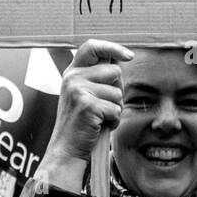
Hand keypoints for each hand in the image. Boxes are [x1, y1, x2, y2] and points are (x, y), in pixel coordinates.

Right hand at [34, 39, 133, 191]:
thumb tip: (120, 61)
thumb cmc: (82, 123)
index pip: (91, 47)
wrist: (66, 150)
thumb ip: (97, 77)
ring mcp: (77, 90)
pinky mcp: (86, 105)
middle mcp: (72, 77)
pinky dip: (113, 121)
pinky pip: (116, 109)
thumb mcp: (84, 94)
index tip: (129, 56)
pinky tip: (99, 126)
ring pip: (118, 92)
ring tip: (98, 118)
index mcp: (72, 72)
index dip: (112, 47)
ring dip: (114, 108)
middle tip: (101, 106)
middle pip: (114, 71)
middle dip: (116, 91)